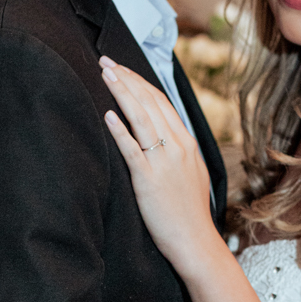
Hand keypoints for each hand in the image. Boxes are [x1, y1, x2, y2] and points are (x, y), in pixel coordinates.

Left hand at [100, 60, 219, 273]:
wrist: (195, 240)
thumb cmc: (188, 211)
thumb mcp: (189, 172)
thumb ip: (176, 151)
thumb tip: (160, 135)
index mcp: (186, 142)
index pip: (161, 101)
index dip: (140, 82)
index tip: (122, 68)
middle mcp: (177, 146)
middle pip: (149, 102)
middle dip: (126, 79)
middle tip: (106, 61)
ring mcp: (164, 161)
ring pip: (141, 118)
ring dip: (122, 93)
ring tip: (105, 75)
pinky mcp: (149, 179)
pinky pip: (133, 149)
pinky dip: (120, 130)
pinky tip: (108, 115)